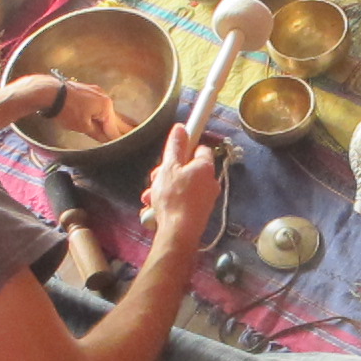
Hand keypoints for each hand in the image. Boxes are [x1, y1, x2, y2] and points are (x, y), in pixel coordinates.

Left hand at [58, 80, 131, 140]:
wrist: (48, 92)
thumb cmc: (66, 109)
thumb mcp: (83, 127)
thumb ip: (98, 133)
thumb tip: (106, 139)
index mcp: (106, 106)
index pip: (114, 128)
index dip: (117, 139)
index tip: (122, 146)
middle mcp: (103, 96)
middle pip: (111, 117)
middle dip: (115, 128)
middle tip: (127, 136)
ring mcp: (94, 91)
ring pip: (103, 110)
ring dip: (105, 121)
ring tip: (108, 132)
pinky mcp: (85, 90)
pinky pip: (95, 104)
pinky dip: (97, 113)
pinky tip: (95, 119)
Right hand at [144, 125, 220, 245]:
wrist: (178, 232)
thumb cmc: (174, 198)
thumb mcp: (169, 167)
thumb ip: (175, 147)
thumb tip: (181, 128)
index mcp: (205, 167)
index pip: (199, 148)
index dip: (184, 148)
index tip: (172, 152)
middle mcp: (210, 182)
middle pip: (187, 169)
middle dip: (168, 173)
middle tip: (155, 179)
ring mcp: (205, 199)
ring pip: (182, 186)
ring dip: (164, 189)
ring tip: (151, 197)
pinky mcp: (198, 213)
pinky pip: (182, 201)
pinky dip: (169, 202)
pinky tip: (156, 208)